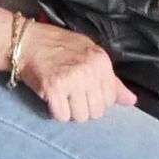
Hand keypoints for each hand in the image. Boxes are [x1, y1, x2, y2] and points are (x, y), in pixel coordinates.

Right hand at [12, 18, 129, 123]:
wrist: (27, 42)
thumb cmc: (59, 47)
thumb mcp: (90, 55)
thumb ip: (112, 80)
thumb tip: (131, 101)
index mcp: (101, 61)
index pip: (110, 99)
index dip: (96, 99)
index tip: (84, 90)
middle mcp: (89, 70)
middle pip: (96, 112)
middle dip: (84, 107)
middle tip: (71, 94)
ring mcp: (72, 80)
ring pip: (80, 117)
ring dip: (70, 111)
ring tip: (62, 96)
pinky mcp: (54, 89)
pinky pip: (62, 116)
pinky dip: (56, 113)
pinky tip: (52, 99)